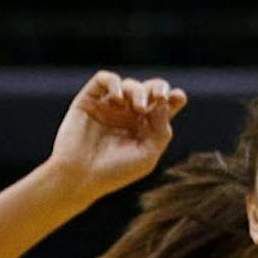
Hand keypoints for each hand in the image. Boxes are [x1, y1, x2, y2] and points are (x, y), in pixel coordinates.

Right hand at [46, 70, 187, 204]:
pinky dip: (114, 83)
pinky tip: (119, 99)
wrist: (79, 177)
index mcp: (143, 129)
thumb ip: (161, 131)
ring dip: (138, 91)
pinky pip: (103, 79)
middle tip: (160, 98)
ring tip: (138, 107)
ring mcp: (108, 107)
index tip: (178, 98)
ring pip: (129, 85)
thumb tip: (164, 103)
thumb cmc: (114, 172)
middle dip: (158, 88)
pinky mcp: (89, 100)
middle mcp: (127, 115)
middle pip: (149, 90)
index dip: (174, 97)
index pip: (163, 107)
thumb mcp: (147, 156)